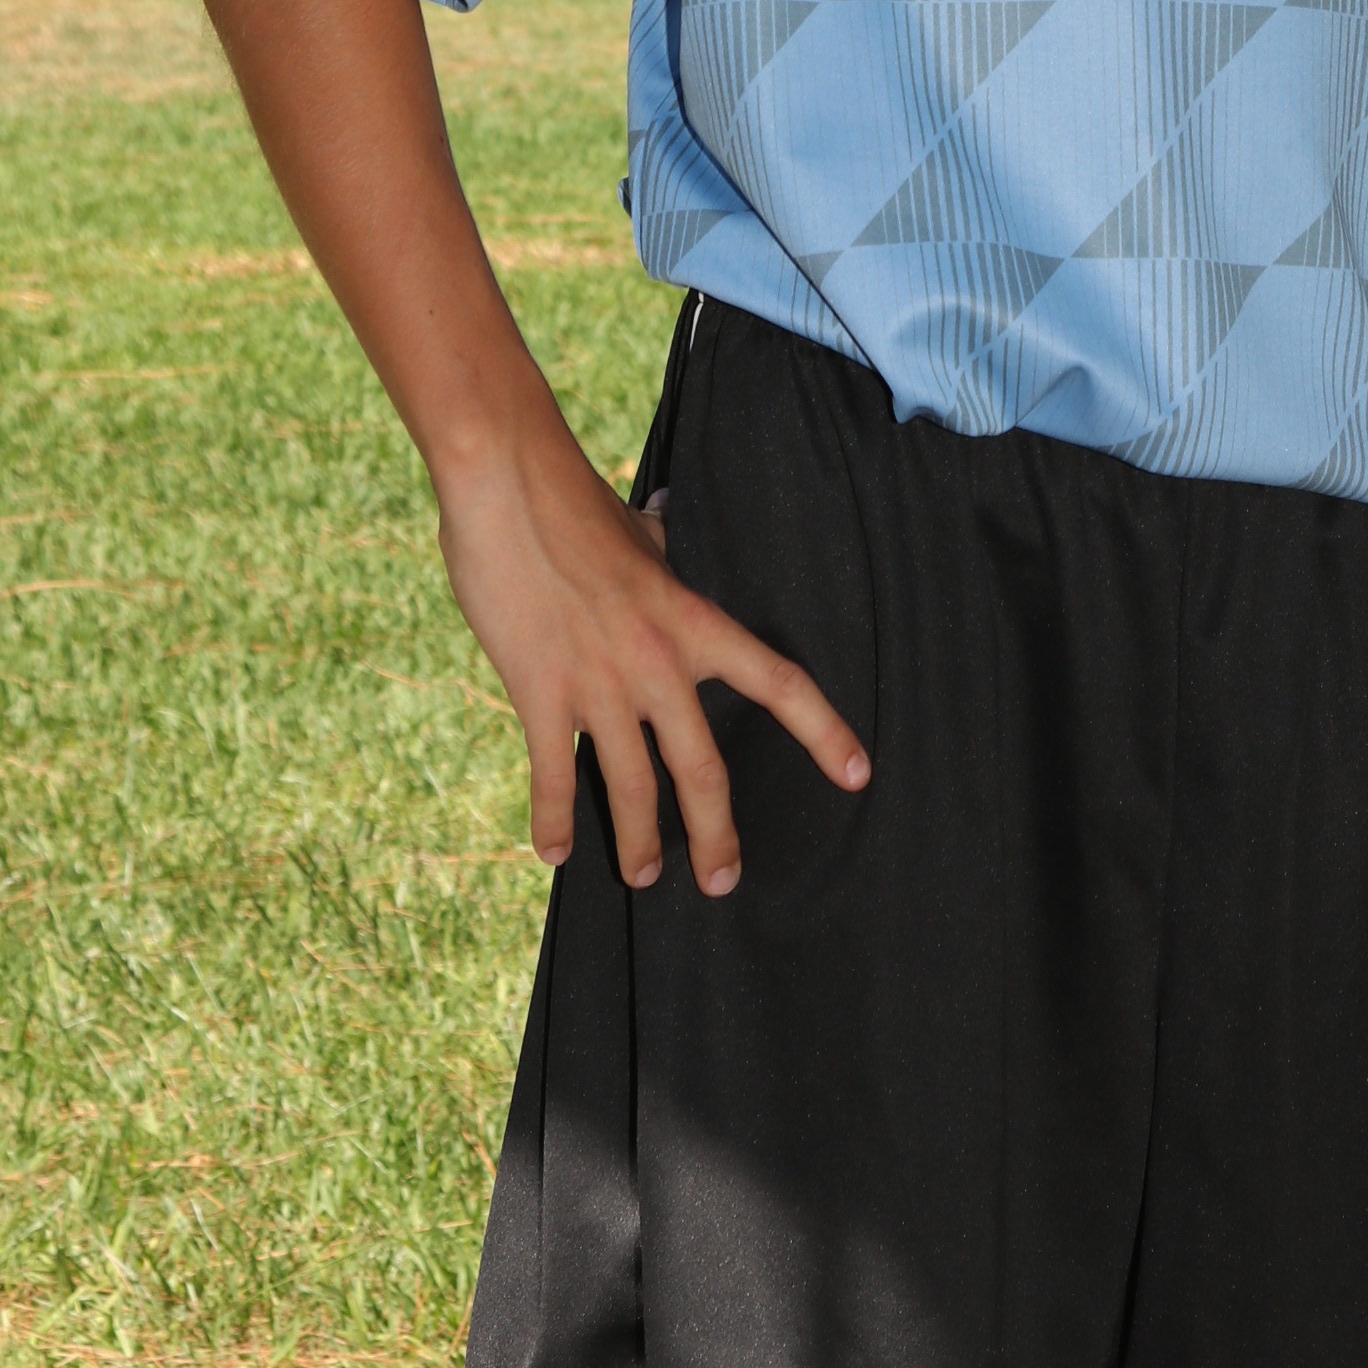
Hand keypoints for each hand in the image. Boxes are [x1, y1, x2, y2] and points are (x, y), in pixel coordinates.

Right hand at [435, 415, 870, 892]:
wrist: (510, 486)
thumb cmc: (573, 502)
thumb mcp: (640, 533)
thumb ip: (663, 551)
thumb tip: (670, 528)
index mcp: (692, 620)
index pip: (778, 683)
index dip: (823, 732)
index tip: (857, 774)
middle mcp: (657, 661)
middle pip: (703, 768)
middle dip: (717, 835)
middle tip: (722, 882)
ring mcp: (599, 682)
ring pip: (632, 786)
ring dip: (639, 842)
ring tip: (643, 876)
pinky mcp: (540, 692)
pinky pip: (554, 774)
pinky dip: (553, 821)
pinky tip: (555, 853)